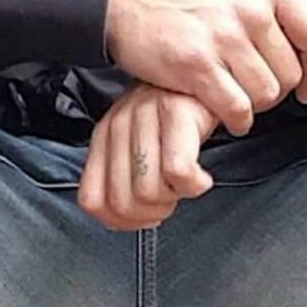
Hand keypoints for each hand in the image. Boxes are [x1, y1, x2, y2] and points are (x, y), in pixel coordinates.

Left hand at [78, 84, 219, 231]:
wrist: (213, 83)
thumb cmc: (179, 122)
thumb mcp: (142, 148)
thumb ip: (126, 180)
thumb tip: (127, 221)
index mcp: (104, 137)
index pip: (92, 201)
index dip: (121, 222)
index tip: (147, 216)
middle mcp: (118, 124)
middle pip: (123, 203)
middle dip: (154, 213)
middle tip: (173, 196)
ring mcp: (144, 116)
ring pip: (149, 191)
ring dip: (175, 198)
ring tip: (187, 182)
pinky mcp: (176, 111)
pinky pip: (178, 172)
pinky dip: (194, 186)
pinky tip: (201, 177)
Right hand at [104, 0, 306, 135]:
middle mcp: (249, 9)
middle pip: (290, 73)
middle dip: (277, 89)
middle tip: (255, 89)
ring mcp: (223, 38)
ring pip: (266, 94)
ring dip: (255, 105)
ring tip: (237, 98)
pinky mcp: (197, 66)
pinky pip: (237, 108)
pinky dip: (236, 119)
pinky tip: (225, 114)